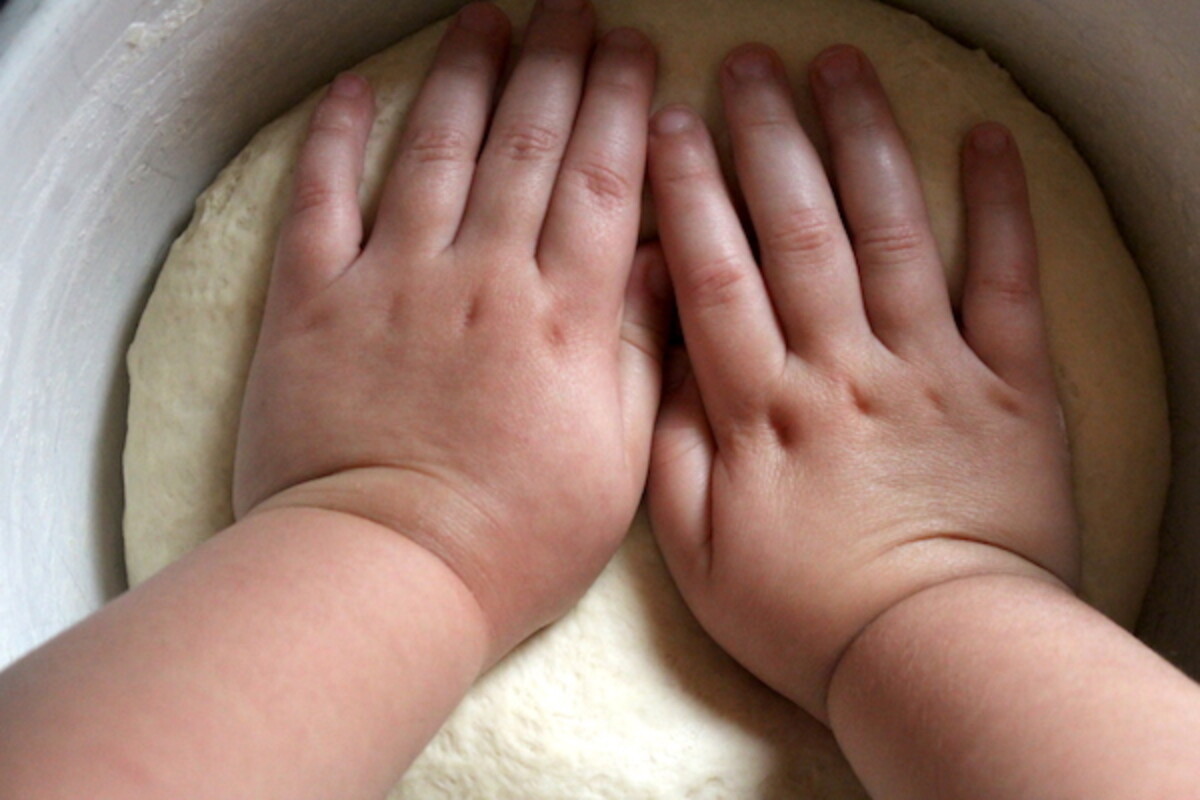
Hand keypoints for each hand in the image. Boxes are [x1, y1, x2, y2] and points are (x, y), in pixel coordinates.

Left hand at [234, 0, 664, 656]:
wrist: (384, 576)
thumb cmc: (511, 539)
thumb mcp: (613, 461)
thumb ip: (633, 350)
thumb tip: (650, 258)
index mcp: (559, 317)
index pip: (599, 182)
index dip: (620, 107)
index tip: (634, 52)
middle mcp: (479, 278)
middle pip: (525, 146)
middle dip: (555, 65)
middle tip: (571, 9)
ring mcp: (391, 283)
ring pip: (436, 152)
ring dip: (466, 76)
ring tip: (488, 18)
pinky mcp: (313, 305)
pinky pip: (323, 201)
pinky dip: (338, 139)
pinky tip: (360, 89)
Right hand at [646, 43, 1079, 720]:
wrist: (935, 656)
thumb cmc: (807, 612)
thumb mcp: (698, 553)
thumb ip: (676, 447)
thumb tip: (670, 356)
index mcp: (764, 407)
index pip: (717, 273)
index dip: (691, 191)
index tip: (674, 124)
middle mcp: (844, 367)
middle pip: (800, 230)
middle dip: (771, 137)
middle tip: (751, 65)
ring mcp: (932, 368)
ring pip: (893, 233)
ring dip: (864, 142)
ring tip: (842, 67)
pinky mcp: (1009, 386)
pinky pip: (1007, 282)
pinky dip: (1002, 207)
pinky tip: (986, 139)